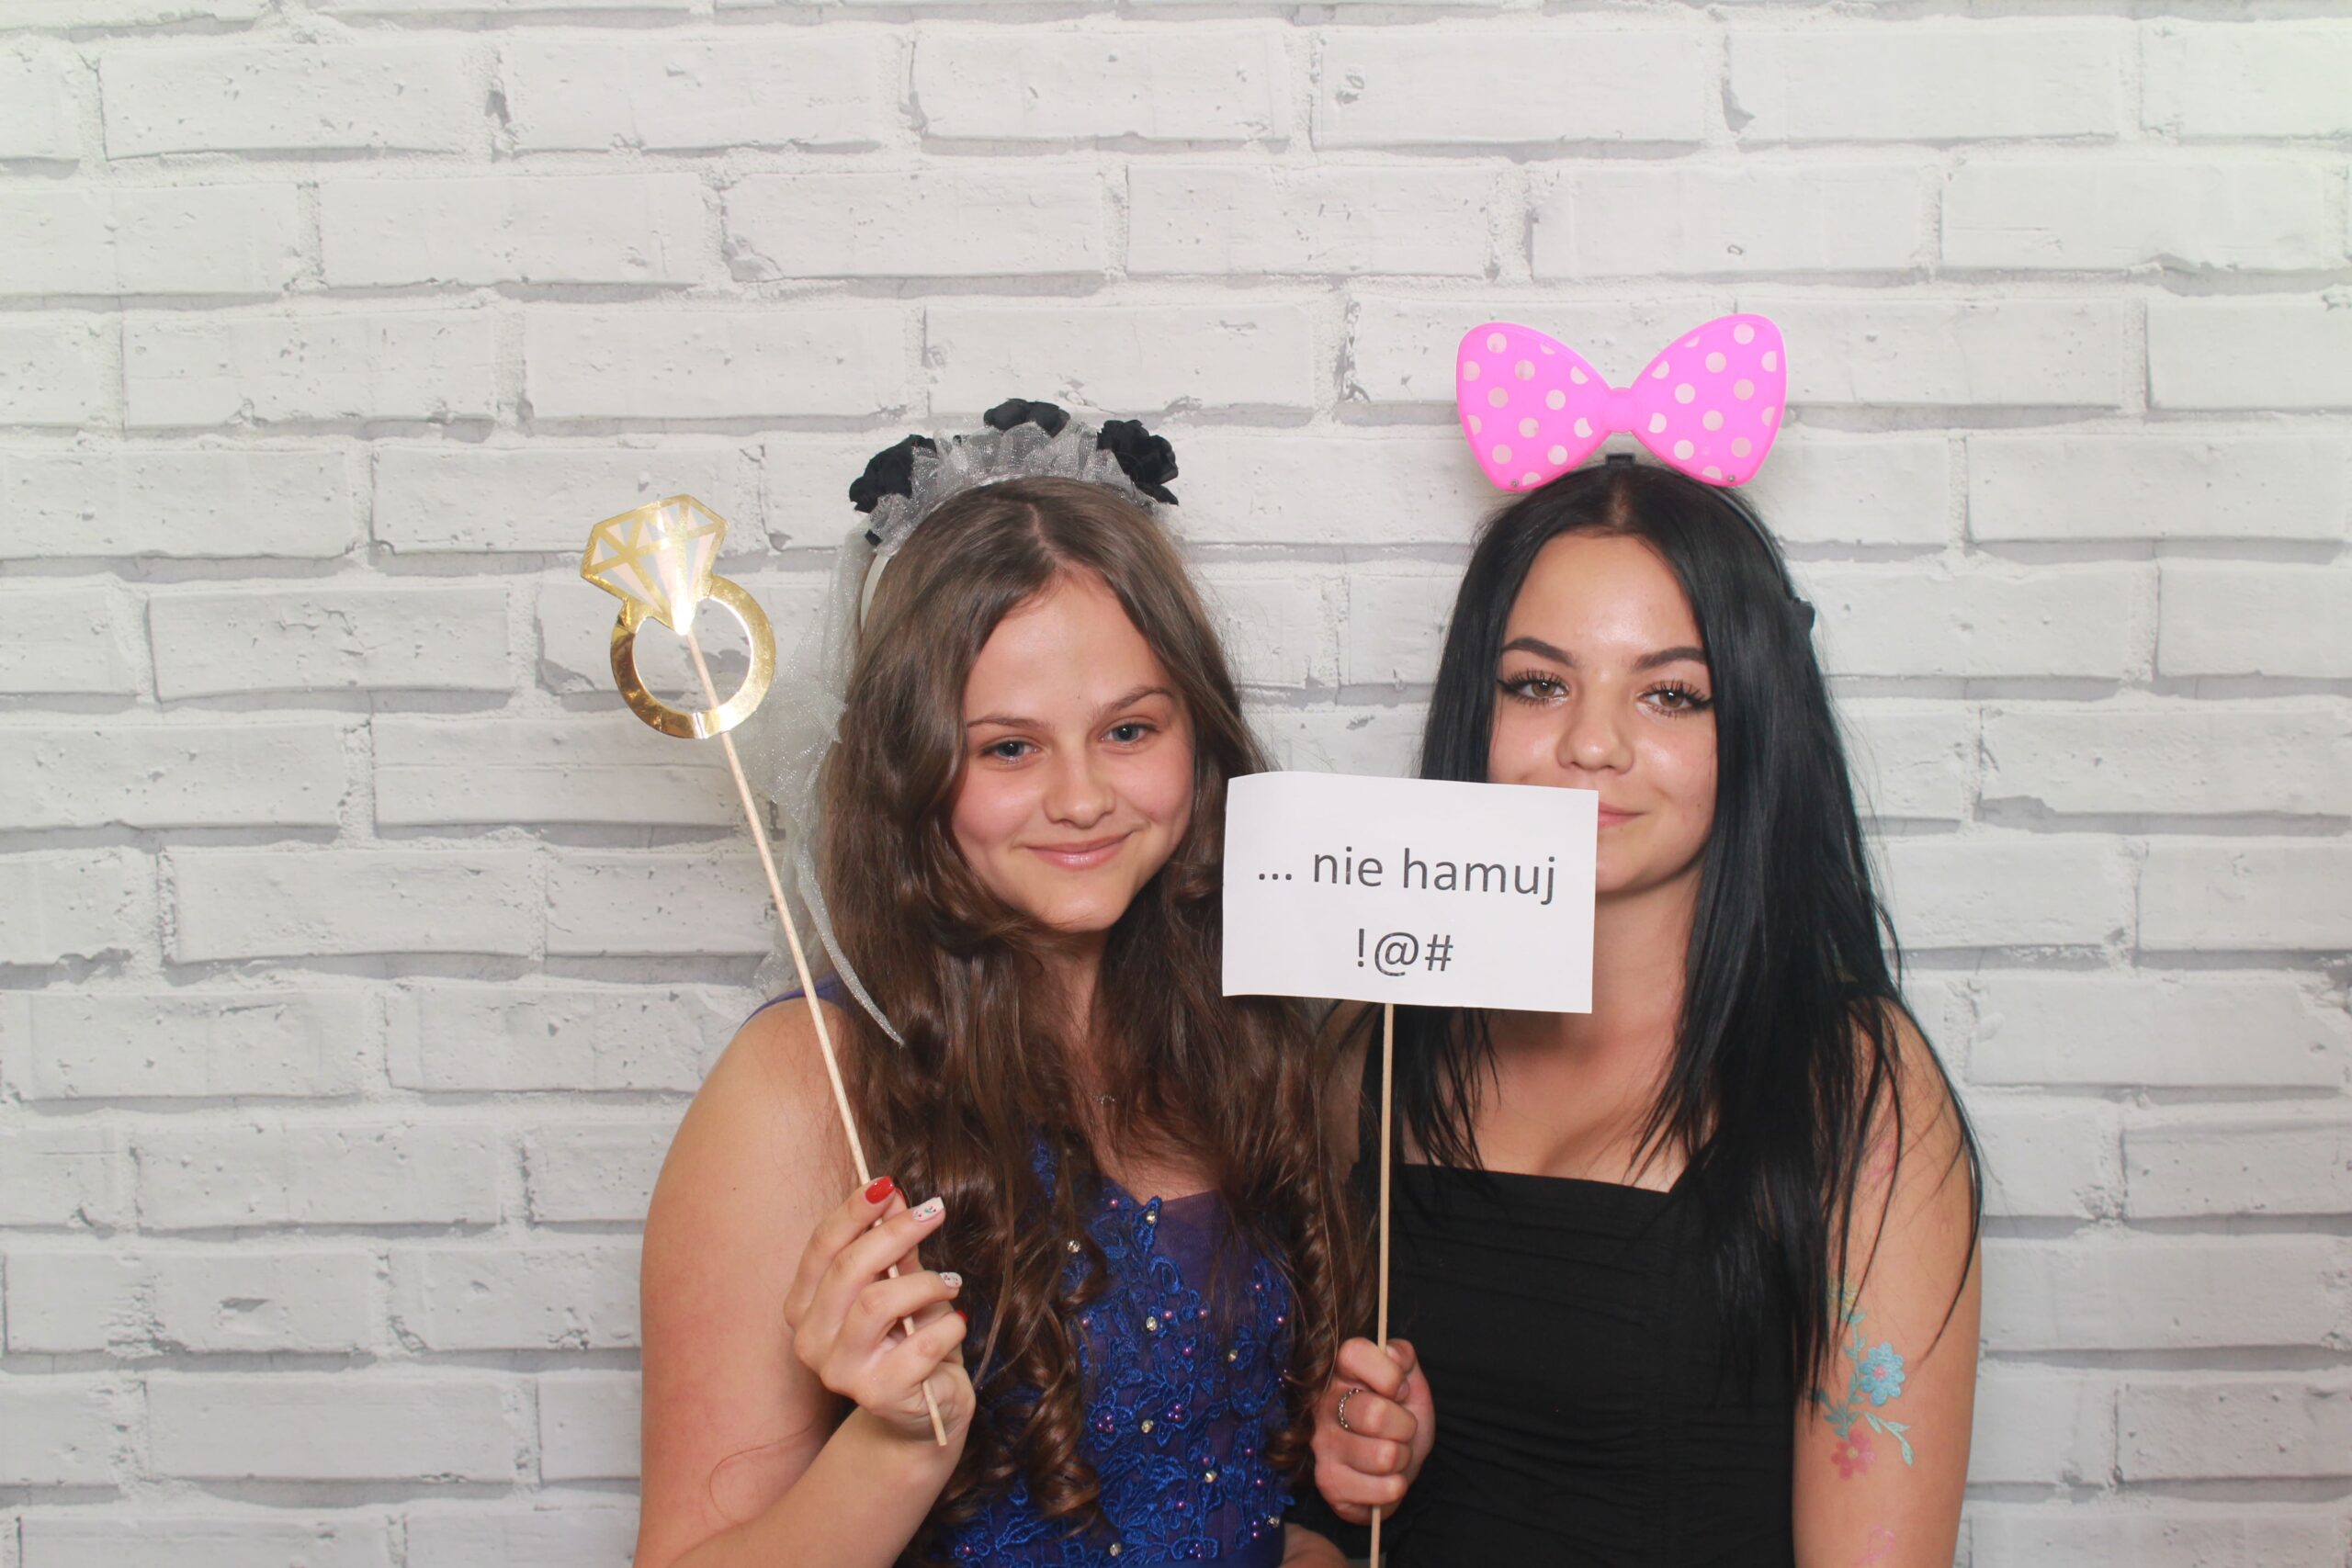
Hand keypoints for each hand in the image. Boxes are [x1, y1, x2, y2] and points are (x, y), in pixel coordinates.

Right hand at [782, 1178, 972, 1443]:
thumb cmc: (909, 1341)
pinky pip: (919, 1345)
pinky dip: (947, 1325)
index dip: (854, 1211)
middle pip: (848, 1269)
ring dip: (926, 1282)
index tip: (889, 1184)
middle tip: (935, 1213)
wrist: (925, 1413)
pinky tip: (956, 1323)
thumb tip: (894, 1195)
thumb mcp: (901, 1286)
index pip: (822, 1247)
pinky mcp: (877, 1395)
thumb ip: (893, 1247)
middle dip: (896, 1233)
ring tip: (952, 1282)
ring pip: (878, 1303)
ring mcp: (839, 1372)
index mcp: (804, 1307)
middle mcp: (811, 1340)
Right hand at [1311, 1336, 1433, 1524]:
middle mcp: (1321, 1405)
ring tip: (1392, 1452)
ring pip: (1385, 1456)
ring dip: (1402, 1457)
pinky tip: (1383, 1477)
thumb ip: (1402, 1356)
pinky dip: (1396, 1485)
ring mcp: (1322, 1445)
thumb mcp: (1408, 1380)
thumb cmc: (1399, 1417)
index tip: (1399, 1389)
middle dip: (1405, 1426)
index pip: (1354, 1354)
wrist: (1395, 1465)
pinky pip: (1385, 1488)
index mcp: (1339, 1371)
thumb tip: (1392, 1354)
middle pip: (1374, 1414)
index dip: (1389, 1374)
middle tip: (1401, 1428)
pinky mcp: (1330, 1483)